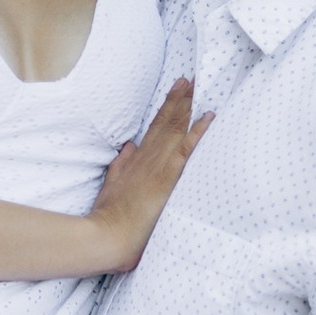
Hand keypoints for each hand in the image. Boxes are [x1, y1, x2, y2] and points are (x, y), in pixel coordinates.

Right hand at [87, 75, 211, 272]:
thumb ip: (121, 165)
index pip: (154, 130)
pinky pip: (186, 149)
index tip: (174, 92)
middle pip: (165, 123)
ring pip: (175, 129)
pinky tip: (208, 117)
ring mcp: (158, 166)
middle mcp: (147, 158)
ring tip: (195, 86)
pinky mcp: (167, 178)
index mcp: (135, 161)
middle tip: (188, 79)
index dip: (165, 110)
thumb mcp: (113, 185)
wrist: (107, 235)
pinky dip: (198, 132)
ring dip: (186, 106)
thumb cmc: (109, 217)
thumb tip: (128, 146)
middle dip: (177, 100)